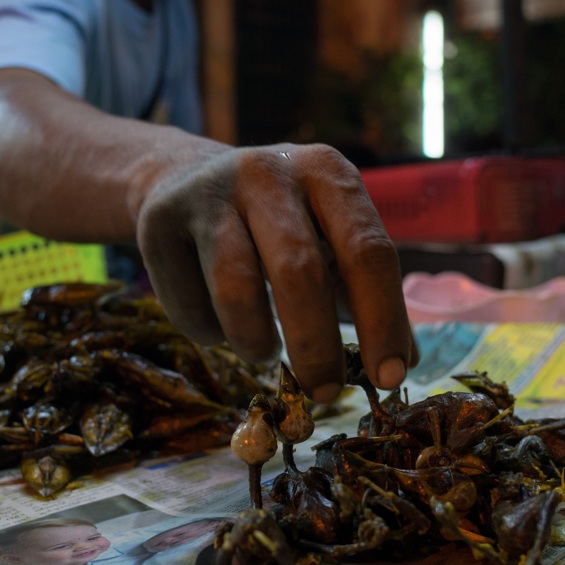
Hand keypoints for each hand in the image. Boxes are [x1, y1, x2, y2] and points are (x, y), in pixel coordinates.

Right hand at [136, 143, 417, 401]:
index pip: (367, 250)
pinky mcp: (161, 221)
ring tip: (265, 353)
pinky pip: (187, 303)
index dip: (382, 319)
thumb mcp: (330, 239)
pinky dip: (210, 334)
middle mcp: (269, 173)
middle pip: (299, 273)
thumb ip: (366, 293)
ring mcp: (209, 193)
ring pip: (236, 290)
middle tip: (324, 392)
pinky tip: (220, 326)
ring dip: (255, 342)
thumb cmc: (279, 223)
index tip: (388, 377)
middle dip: (316, 346)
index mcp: (327, 173)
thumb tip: (403, 363)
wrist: (184, 179)